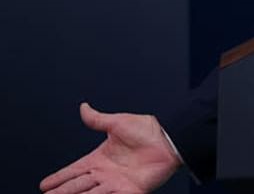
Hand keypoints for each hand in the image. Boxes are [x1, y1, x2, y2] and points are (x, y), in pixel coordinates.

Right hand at [40, 102, 180, 193]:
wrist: (169, 138)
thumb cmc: (147, 130)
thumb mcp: (117, 123)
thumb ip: (98, 119)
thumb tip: (83, 107)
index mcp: (99, 159)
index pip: (73, 170)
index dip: (59, 178)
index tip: (44, 186)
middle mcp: (105, 173)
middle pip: (77, 185)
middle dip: (62, 192)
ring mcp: (116, 183)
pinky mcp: (130, 191)